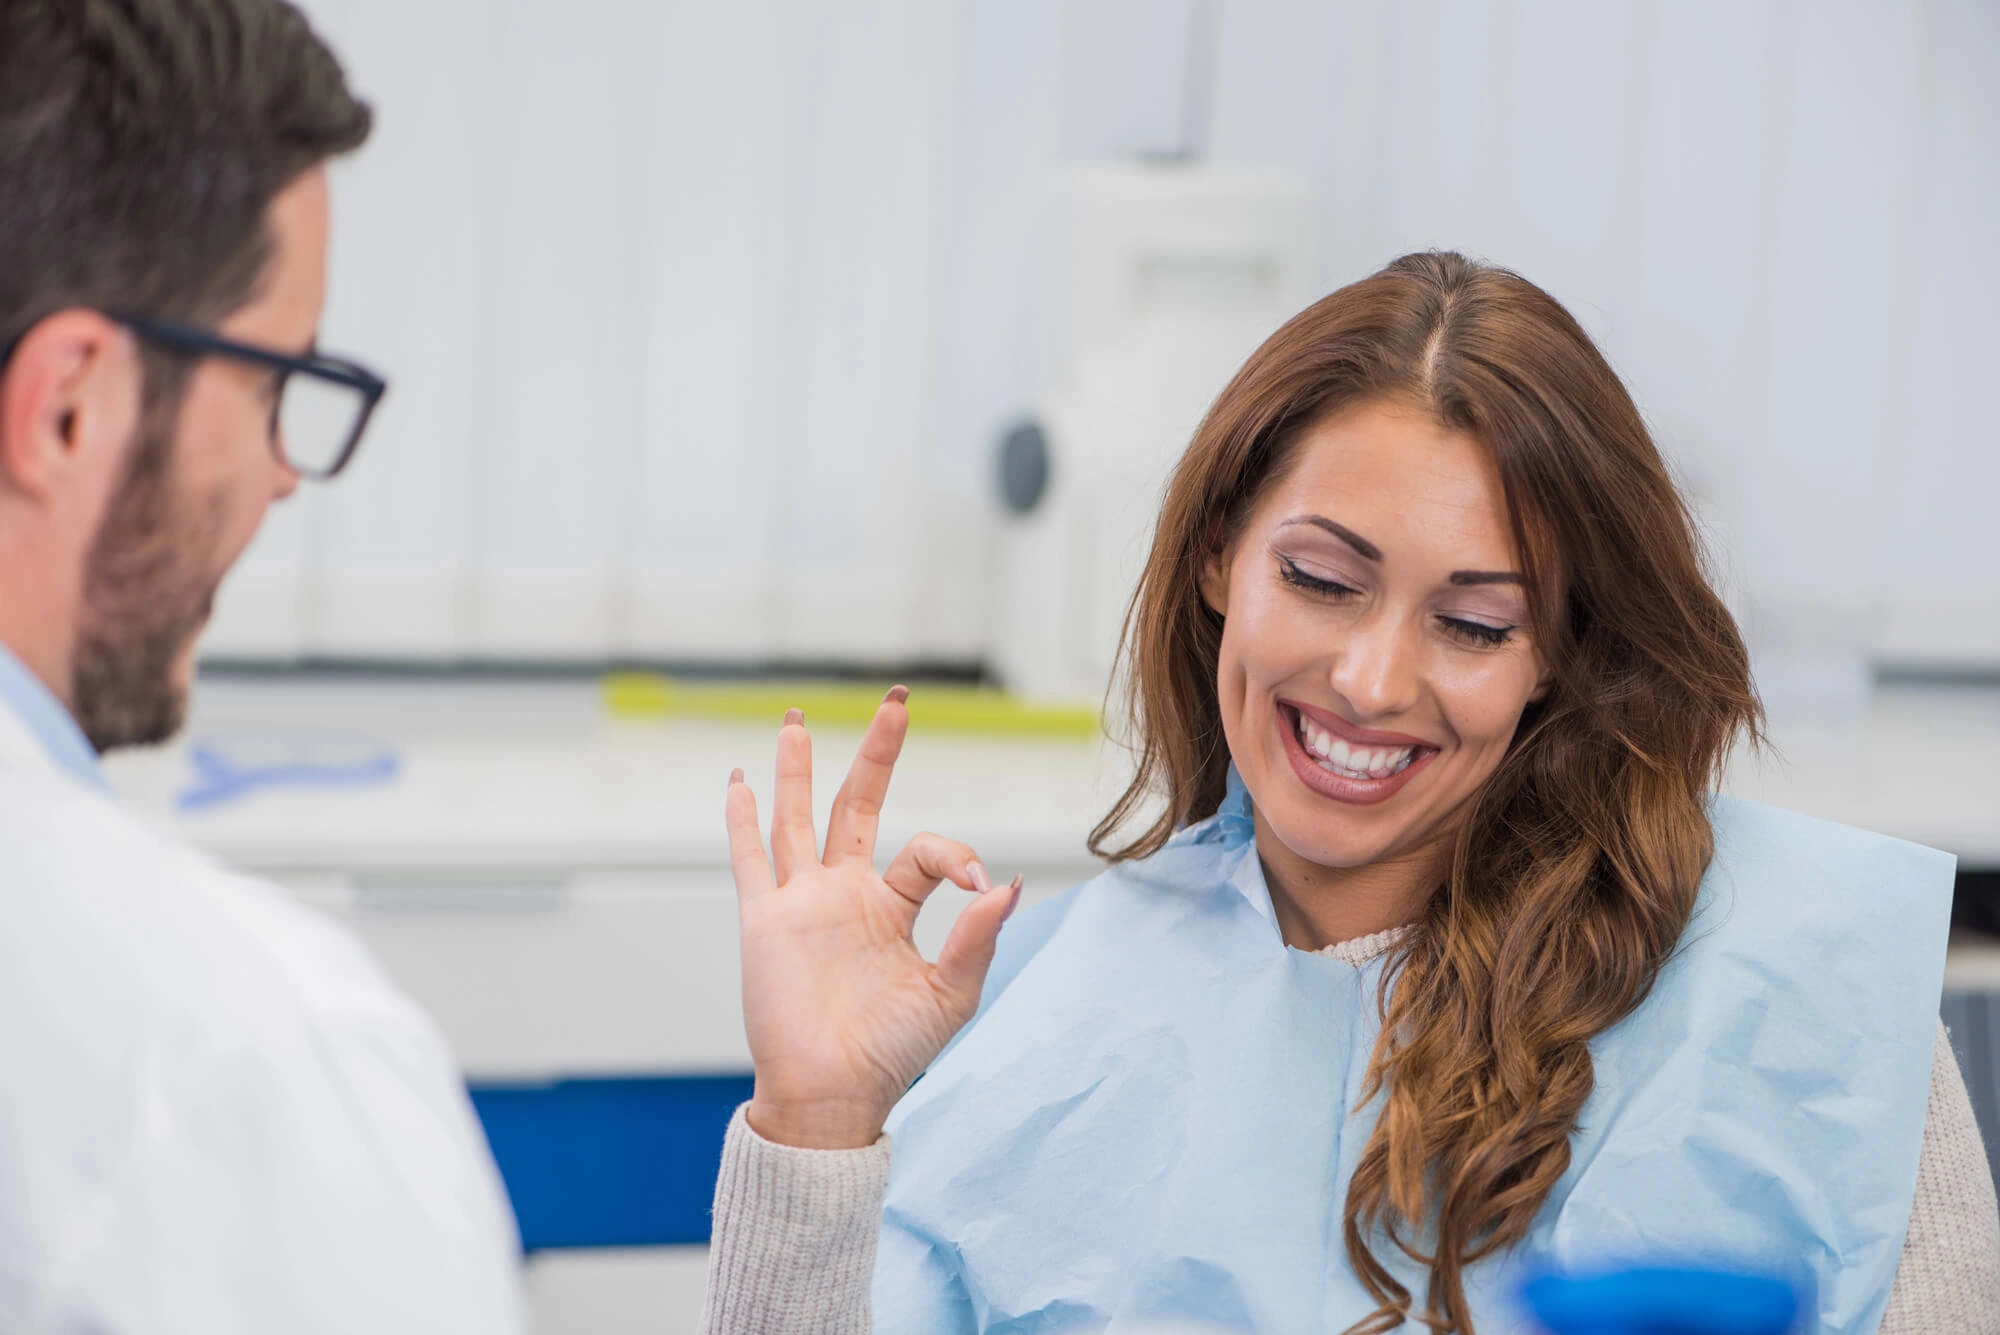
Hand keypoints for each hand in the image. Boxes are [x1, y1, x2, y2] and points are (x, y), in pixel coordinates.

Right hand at [725, 688, 1021, 1148]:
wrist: (831, 1096)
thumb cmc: (891, 1053)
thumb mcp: (949, 995)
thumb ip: (975, 937)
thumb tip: (1006, 885)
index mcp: (894, 907)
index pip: (927, 852)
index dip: (956, 855)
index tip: (978, 886)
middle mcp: (847, 894)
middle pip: (860, 805)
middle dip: (877, 754)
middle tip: (896, 701)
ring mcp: (802, 902)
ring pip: (797, 818)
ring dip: (797, 769)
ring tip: (796, 720)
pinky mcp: (764, 920)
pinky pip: (749, 859)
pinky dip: (742, 819)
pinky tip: (740, 780)